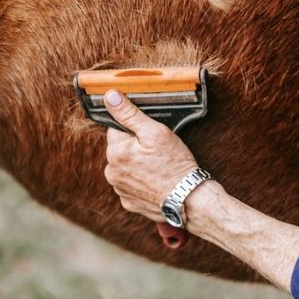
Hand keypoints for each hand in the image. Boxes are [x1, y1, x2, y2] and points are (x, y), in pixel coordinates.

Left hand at [103, 90, 198, 221]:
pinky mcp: (129, 202)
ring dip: (136, 165)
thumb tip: (109, 96)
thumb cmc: (175, 165)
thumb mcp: (156, 132)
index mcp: (116, 152)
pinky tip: (155, 182)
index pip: (117, 129)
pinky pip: (130, 186)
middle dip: (135, 148)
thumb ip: (130, 114)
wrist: (188, 200)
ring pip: (124, 168)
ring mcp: (120, 190)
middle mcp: (112, 172)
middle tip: (158, 153)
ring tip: (158, 169)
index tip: (150, 136)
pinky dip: (140, 183)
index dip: (135, 130)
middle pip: (120, 150)